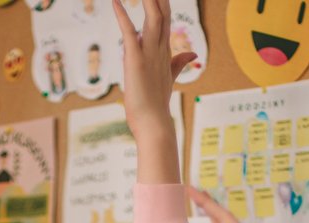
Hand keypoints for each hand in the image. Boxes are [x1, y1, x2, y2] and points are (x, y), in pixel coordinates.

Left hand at [114, 0, 192, 184]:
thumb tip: (193, 52)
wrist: (153, 124)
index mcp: (165, 51)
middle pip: (162, 13)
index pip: (166, 19)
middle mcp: (159, 49)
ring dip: (149, 0)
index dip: (163, 2)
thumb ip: (179, 63)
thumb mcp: (168, 78)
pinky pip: (128, 32)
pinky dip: (122, 16)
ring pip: (152, 18)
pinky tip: (116, 2)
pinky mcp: (135, 59)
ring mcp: (149, 53)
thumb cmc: (156, 104)